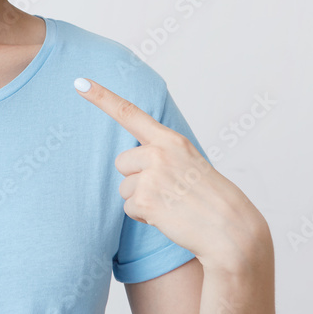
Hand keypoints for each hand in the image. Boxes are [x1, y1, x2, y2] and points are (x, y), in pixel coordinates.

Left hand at [73, 77, 267, 270]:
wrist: (232, 230)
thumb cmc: (211, 198)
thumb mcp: (190, 163)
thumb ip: (162, 154)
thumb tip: (131, 161)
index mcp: (171, 140)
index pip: (130, 113)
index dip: (102, 97)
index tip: (80, 83)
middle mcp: (159, 152)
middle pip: (122, 162)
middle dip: (136, 179)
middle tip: (168, 191)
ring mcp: (152, 175)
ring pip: (125, 188)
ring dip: (142, 200)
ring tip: (172, 205)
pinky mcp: (145, 199)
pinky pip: (128, 208)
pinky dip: (144, 217)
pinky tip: (168, 217)